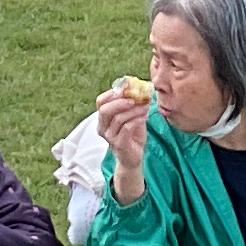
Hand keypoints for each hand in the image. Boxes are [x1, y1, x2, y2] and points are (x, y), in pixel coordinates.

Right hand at [92, 77, 151, 202]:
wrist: (133, 158)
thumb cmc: (132, 136)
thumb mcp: (132, 117)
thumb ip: (134, 104)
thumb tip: (142, 88)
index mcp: (103, 119)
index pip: (100, 102)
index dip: (112, 93)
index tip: (126, 87)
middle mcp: (103, 128)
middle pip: (105, 110)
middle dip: (120, 101)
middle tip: (135, 98)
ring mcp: (110, 138)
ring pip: (118, 119)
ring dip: (133, 110)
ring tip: (145, 107)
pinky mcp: (120, 145)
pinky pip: (126, 129)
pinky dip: (136, 120)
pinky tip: (144, 118)